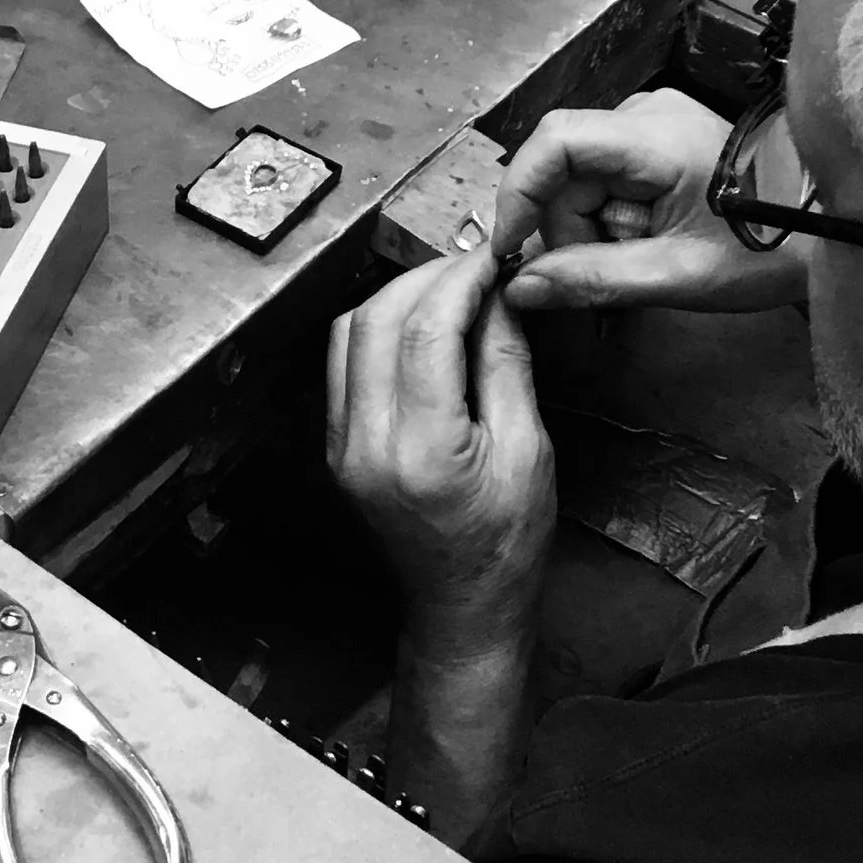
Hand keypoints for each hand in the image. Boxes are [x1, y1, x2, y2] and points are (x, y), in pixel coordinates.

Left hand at [326, 243, 554, 635]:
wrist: (461, 602)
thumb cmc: (507, 540)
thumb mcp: (528, 449)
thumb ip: (506, 364)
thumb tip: (496, 294)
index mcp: (422, 450)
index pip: (424, 331)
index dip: (459, 280)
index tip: (492, 260)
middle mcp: (366, 444)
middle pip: (377, 319)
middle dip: (426, 278)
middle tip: (473, 267)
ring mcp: (340, 445)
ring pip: (349, 332)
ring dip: (396, 296)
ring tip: (449, 289)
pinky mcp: (335, 445)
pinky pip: (343, 362)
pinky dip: (378, 327)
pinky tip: (419, 324)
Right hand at [493, 89, 809, 317]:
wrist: (832, 228)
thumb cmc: (767, 249)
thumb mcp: (676, 275)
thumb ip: (592, 278)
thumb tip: (521, 287)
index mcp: (651, 136)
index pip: (553, 142)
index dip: (519, 194)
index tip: (511, 248)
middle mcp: (645, 114)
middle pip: (564, 170)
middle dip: (568, 228)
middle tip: (605, 274)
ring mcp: (654, 124)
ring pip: (583, 180)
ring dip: (593, 229)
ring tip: (645, 260)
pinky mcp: (661, 141)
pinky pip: (608, 180)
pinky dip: (613, 219)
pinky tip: (647, 244)